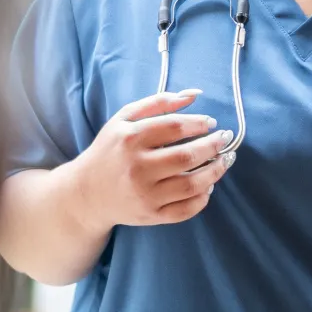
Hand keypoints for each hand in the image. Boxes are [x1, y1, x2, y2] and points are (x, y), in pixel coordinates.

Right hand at [65, 90, 233, 232]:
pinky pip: (185, 210)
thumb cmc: (110, 150)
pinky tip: (208, 186)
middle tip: (224, 139)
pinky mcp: (150, 216)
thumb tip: (194, 94)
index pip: (175, 127)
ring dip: (215, 171)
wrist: (86, 193)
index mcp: (130, 139)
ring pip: (191, 185)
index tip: (211, 123)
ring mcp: (145, 195)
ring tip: (223, 161)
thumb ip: (159, 102)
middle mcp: (137, 168)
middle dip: (213, 146)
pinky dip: (203, 199)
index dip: (199, 123)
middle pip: (187, 156)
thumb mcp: (124, 119)